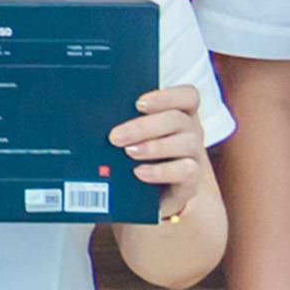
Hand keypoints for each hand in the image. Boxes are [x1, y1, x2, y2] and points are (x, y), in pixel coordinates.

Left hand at [117, 84, 216, 215]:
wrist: (148, 193)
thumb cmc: (137, 155)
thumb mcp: (132, 135)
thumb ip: (124, 122)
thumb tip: (95, 117)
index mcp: (179, 113)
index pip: (187, 96)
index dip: (166, 96)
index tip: (139, 103)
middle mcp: (191, 130)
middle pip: (177, 119)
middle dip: (143, 127)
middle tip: (115, 136)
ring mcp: (194, 154)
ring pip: (185, 143)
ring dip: (154, 147)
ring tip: (128, 152)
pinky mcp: (191, 179)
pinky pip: (185, 171)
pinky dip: (161, 171)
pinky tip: (140, 172)